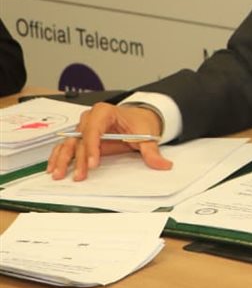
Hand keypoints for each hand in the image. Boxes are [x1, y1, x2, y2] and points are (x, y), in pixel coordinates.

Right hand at [47, 102, 168, 180]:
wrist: (139, 118)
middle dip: (78, 159)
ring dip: (62, 158)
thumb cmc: (140, 123)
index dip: (92, 148)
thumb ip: (152, 152)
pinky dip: (59, 156)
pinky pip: (67, 146)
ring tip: (57, 174)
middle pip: (80, 139)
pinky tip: (53, 167)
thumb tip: (163, 165)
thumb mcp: (147, 136)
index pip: (94, 130)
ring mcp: (84, 127)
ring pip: (69, 143)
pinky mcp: (82, 137)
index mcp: (105, 112)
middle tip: (79, 175)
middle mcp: (90, 118)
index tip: (94, 163)